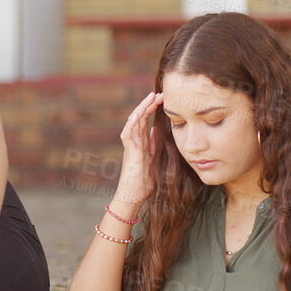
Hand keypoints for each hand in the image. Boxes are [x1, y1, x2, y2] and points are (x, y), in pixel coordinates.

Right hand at [113, 92, 163, 207]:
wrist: (132, 197)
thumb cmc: (144, 183)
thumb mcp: (154, 160)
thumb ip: (154, 146)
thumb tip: (157, 131)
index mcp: (141, 144)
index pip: (146, 122)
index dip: (153, 110)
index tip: (163, 100)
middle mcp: (134, 142)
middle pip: (140, 118)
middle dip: (149, 105)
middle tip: (159, 93)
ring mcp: (131, 147)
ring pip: (134, 122)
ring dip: (142, 109)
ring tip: (151, 98)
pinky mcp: (129, 153)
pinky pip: (128, 135)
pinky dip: (132, 124)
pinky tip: (138, 115)